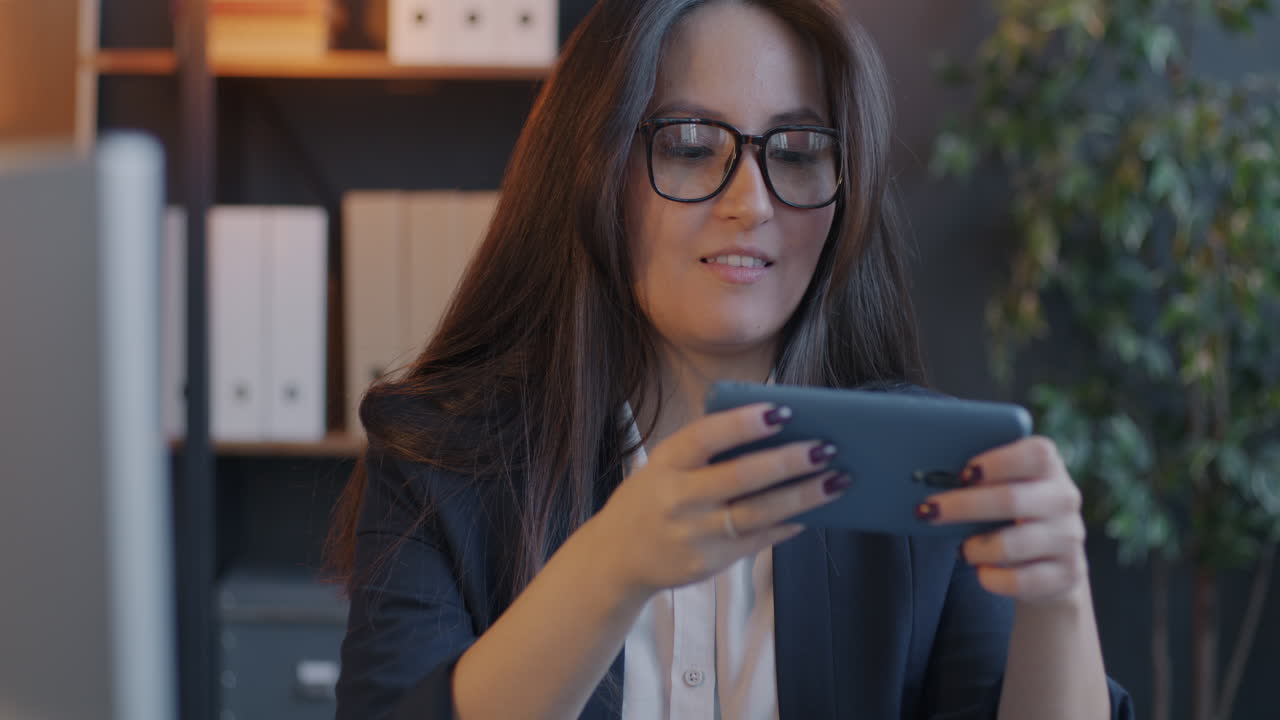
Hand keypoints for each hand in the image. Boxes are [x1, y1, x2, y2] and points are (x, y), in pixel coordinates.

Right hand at [595, 402, 848, 597]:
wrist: (616, 557)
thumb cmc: (652, 498)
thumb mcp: (664, 465)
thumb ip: (705, 450)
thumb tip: (774, 430)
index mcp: (666, 463)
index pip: (706, 437)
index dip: (744, 424)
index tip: (783, 411)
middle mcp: (678, 498)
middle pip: (741, 477)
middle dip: (788, 461)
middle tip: (827, 447)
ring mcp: (694, 534)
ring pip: (758, 514)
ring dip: (802, 496)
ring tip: (837, 480)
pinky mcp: (708, 563)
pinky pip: (757, 541)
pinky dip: (787, 526)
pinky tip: (812, 513)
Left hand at [916, 436, 1087, 604]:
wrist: (1051, 561)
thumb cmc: (1009, 513)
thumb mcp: (1003, 486)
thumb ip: (978, 476)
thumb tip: (923, 477)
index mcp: (1050, 467)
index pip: (1035, 455)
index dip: (998, 462)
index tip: (963, 473)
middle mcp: (1064, 500)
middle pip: (1011, 500)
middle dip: (962, 506)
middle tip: (928, 510)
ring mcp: (1068, 539)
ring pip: (1011, 545)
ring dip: (975, 548)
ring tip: (961, 550)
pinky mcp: (1066, 576)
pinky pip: (1019, 581)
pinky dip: (991, 578)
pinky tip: (982, 571)